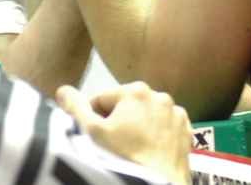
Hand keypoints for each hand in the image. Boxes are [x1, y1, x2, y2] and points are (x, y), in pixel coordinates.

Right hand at [56, 82, 192, 184]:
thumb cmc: (122, 159)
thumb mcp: (90, 133)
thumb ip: (75, 107)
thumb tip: (64, 90)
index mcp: (135, 90)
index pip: (101, 100)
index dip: (92, 119)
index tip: (94, 138)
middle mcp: (159, 96)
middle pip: (125, 106)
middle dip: (116, 122)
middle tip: (112, 147)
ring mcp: (176, 114)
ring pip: (145, 116)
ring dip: (136, 128)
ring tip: (130, 152)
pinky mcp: (187, 132)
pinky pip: (164, 128)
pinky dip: (156, 136)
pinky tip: (148, 153)